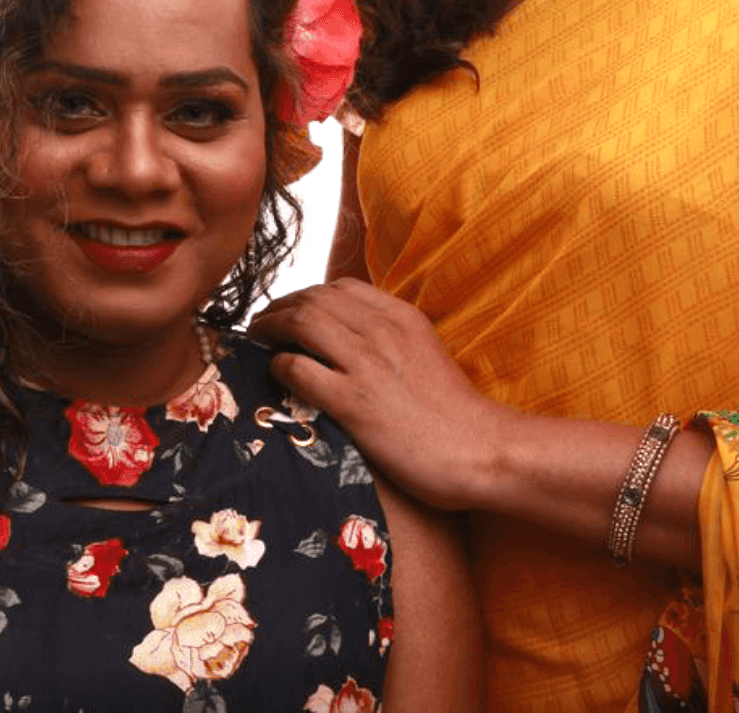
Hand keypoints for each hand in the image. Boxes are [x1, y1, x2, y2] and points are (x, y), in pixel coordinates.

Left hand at [249, 280, 515, 512]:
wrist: (481, 451)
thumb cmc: (454, 412)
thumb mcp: (424, 352)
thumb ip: (390, 337)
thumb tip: (350, 334)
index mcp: (401, 316)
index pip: (340, 287)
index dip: (305, 294)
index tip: (289, 309)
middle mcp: (382, 331)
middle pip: (313, 299)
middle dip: (279, 307)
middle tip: (260, 324)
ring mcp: (367, 365)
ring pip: (301, 324)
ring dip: (270, 329)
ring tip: (257, 341)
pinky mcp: (355, 403)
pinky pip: (301, 370)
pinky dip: (279, 366)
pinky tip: (274, 373)